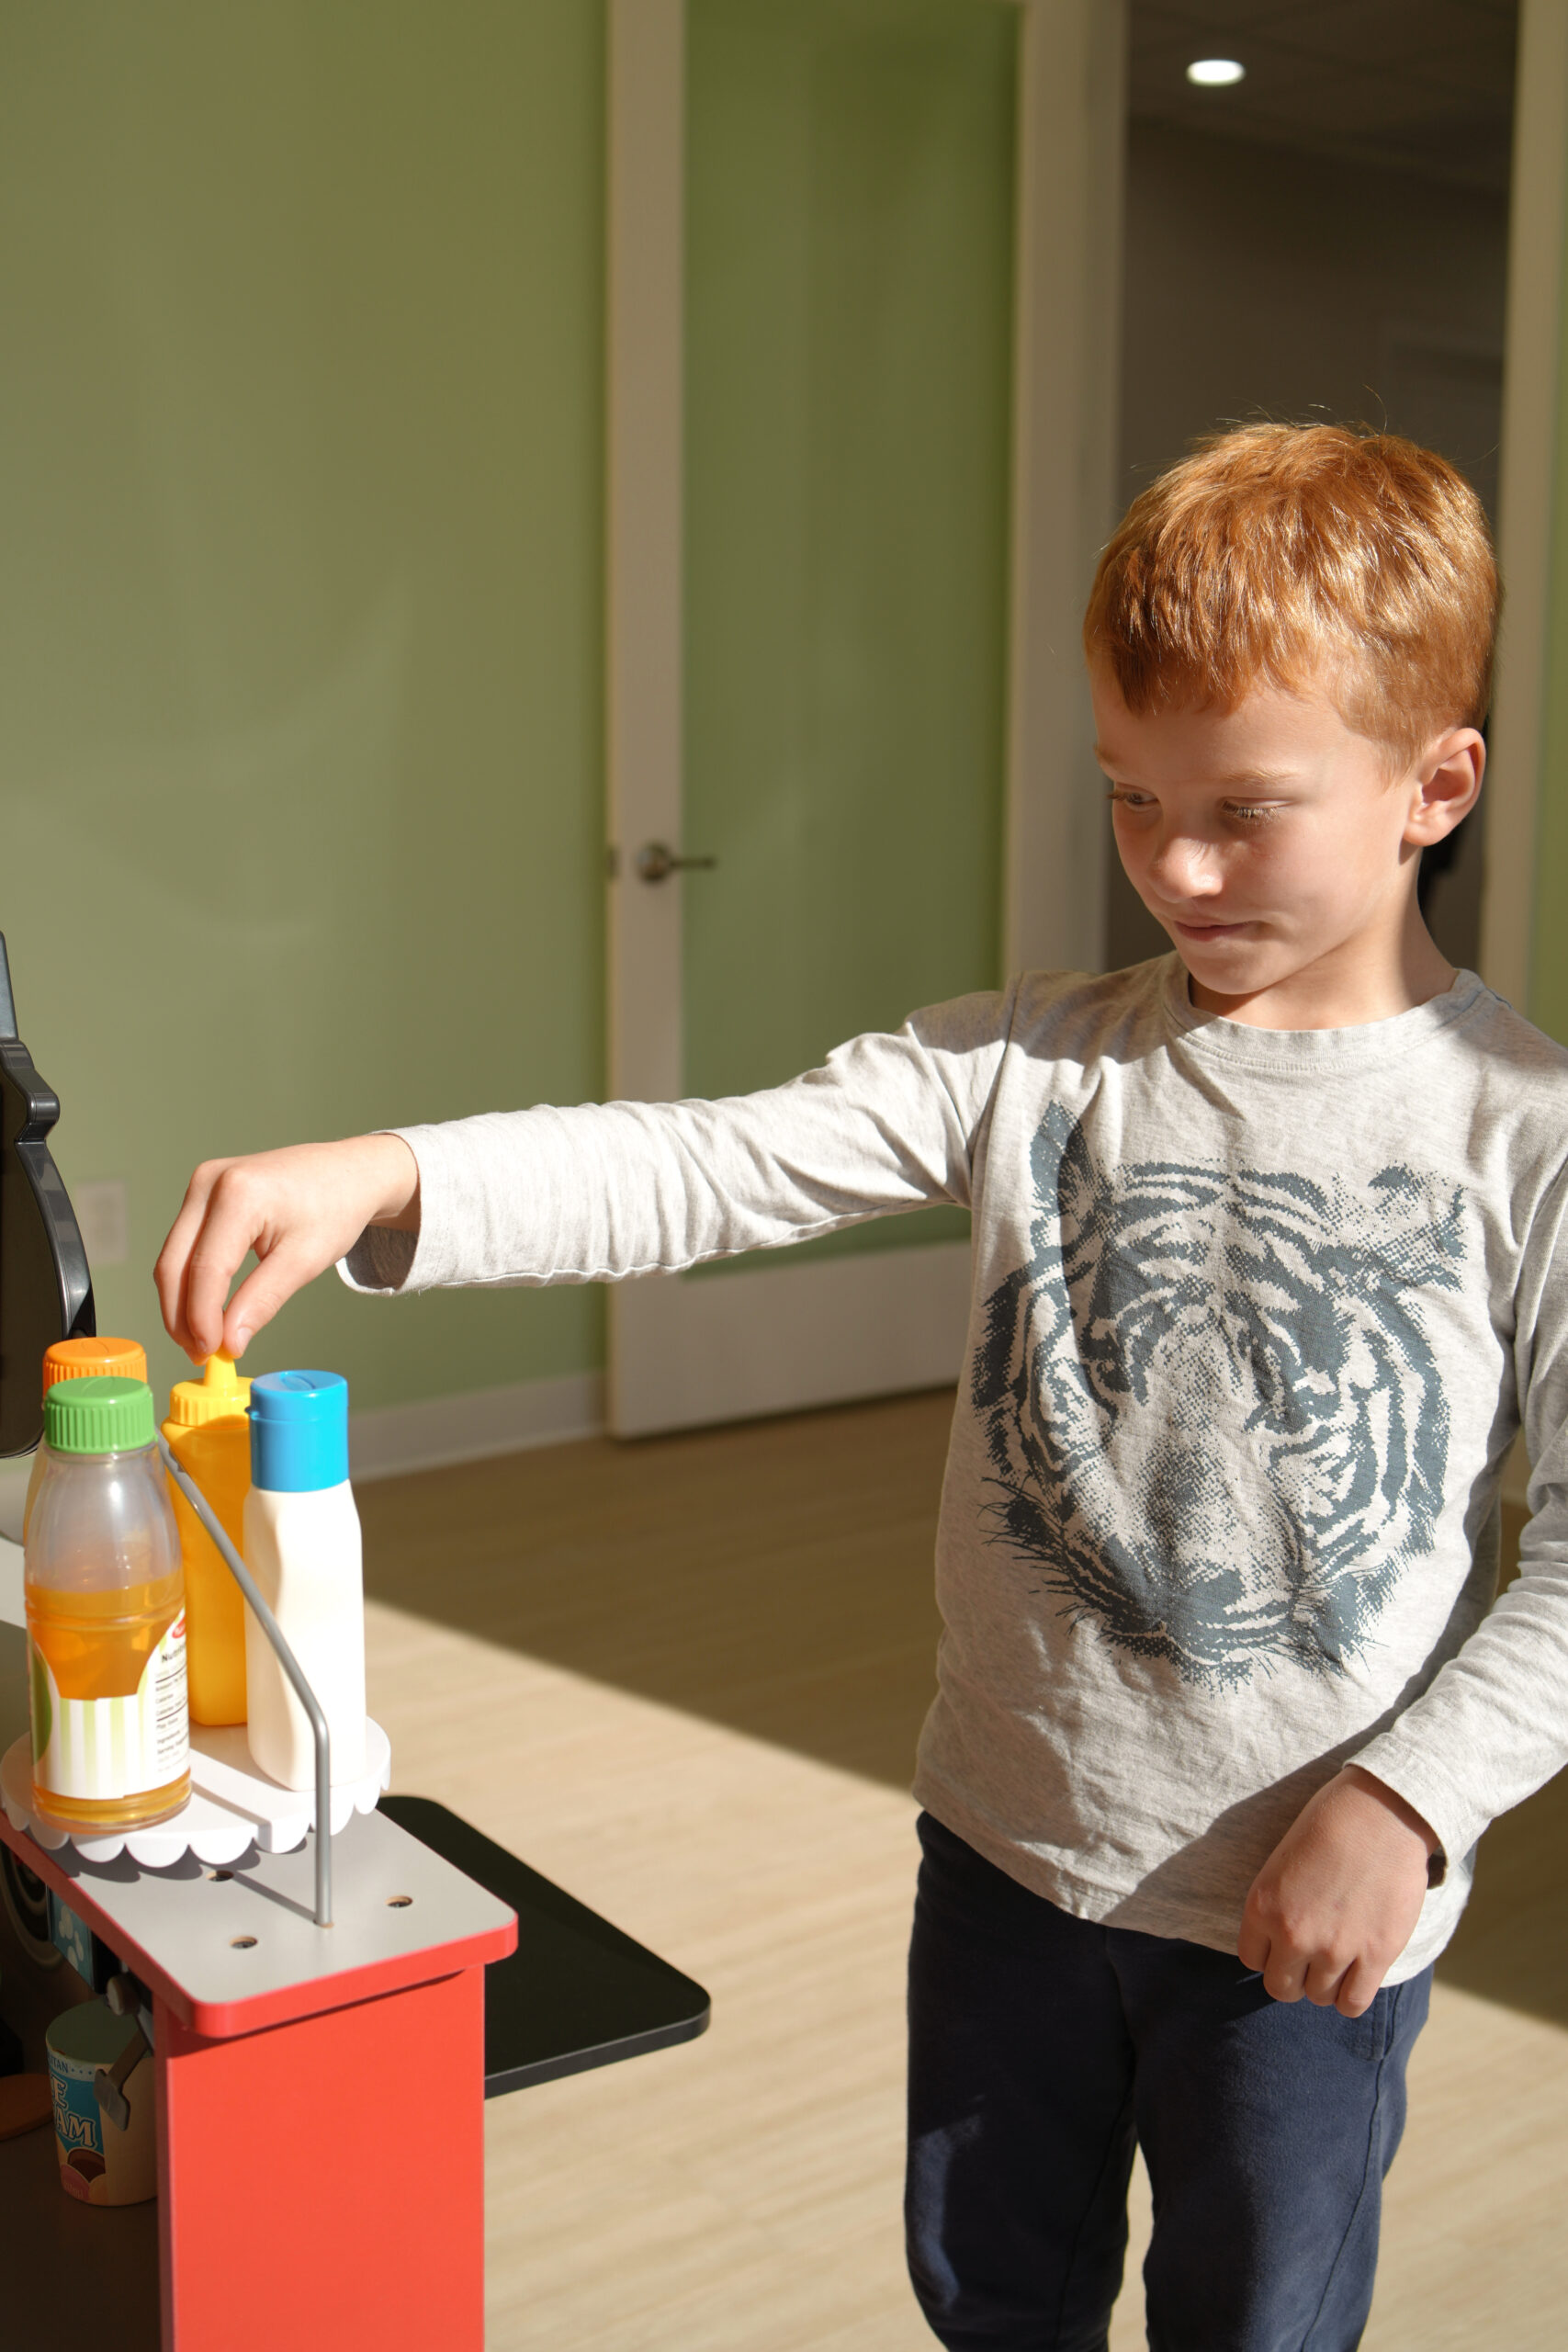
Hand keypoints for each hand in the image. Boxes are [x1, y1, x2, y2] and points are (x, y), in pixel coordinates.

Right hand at [154, 1134, 419, 1362]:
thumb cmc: (334, 1209)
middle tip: (201, 1355)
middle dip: (181, 1317)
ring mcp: (201, 1184)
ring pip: (172, 1257)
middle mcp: (209, 1182)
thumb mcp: (304, 1261)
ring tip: (203, 1340)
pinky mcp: (202, 1193)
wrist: (347, 1173)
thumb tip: (229, 1343)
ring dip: (181, 1303)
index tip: (212, 1354)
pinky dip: (189, 1281)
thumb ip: (263, 1301)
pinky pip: (184, 1245)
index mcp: (238, 1194)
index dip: (202, 1319)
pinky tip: (205, 1311)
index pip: (205, 1270)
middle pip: (174, 1265)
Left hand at [1238, 1766, 1438, 2017]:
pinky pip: (1352, 2004)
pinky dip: (1351, 1997)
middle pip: (1281, 1987)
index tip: (1285, 1945)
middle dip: (1294, 1977)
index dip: (1270, 1954)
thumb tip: (1281, 1946)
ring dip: (1325, 1984)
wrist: (1379, 1812)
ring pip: (1318, 1997)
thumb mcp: (1281, 1864)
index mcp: (1262, 1906)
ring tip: (1338, 1959)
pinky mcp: (1374, 1954)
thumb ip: (1277, 1908)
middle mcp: (1293, 1933)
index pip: (1252, 1959)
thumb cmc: (1329, 1828)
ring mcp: (1334, 1948)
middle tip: (1311, 1958)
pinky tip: (1357, 1976)